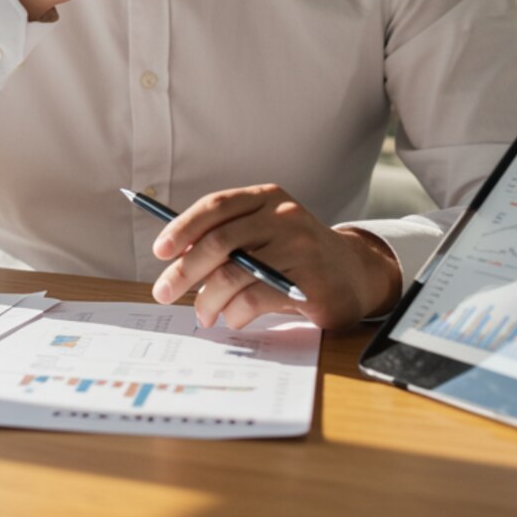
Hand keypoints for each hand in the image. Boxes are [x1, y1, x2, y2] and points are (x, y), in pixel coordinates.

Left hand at [148, 184, 402, 330]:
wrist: (356, 275)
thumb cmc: (298, 257)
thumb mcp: (266, 235)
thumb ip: (230, 239)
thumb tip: (177, 257)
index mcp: (268, 198)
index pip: (217, 206)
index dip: (183, 228)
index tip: (160, 250)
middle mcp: (284, 217)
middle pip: (220, 241)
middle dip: (184, 270)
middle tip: (164, 291)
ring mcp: (299, 249)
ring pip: (233, 273)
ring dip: (207, 299)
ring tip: (202, 314)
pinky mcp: (308, 283)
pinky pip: (254, 299)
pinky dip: (234, 313)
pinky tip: (232, 318)